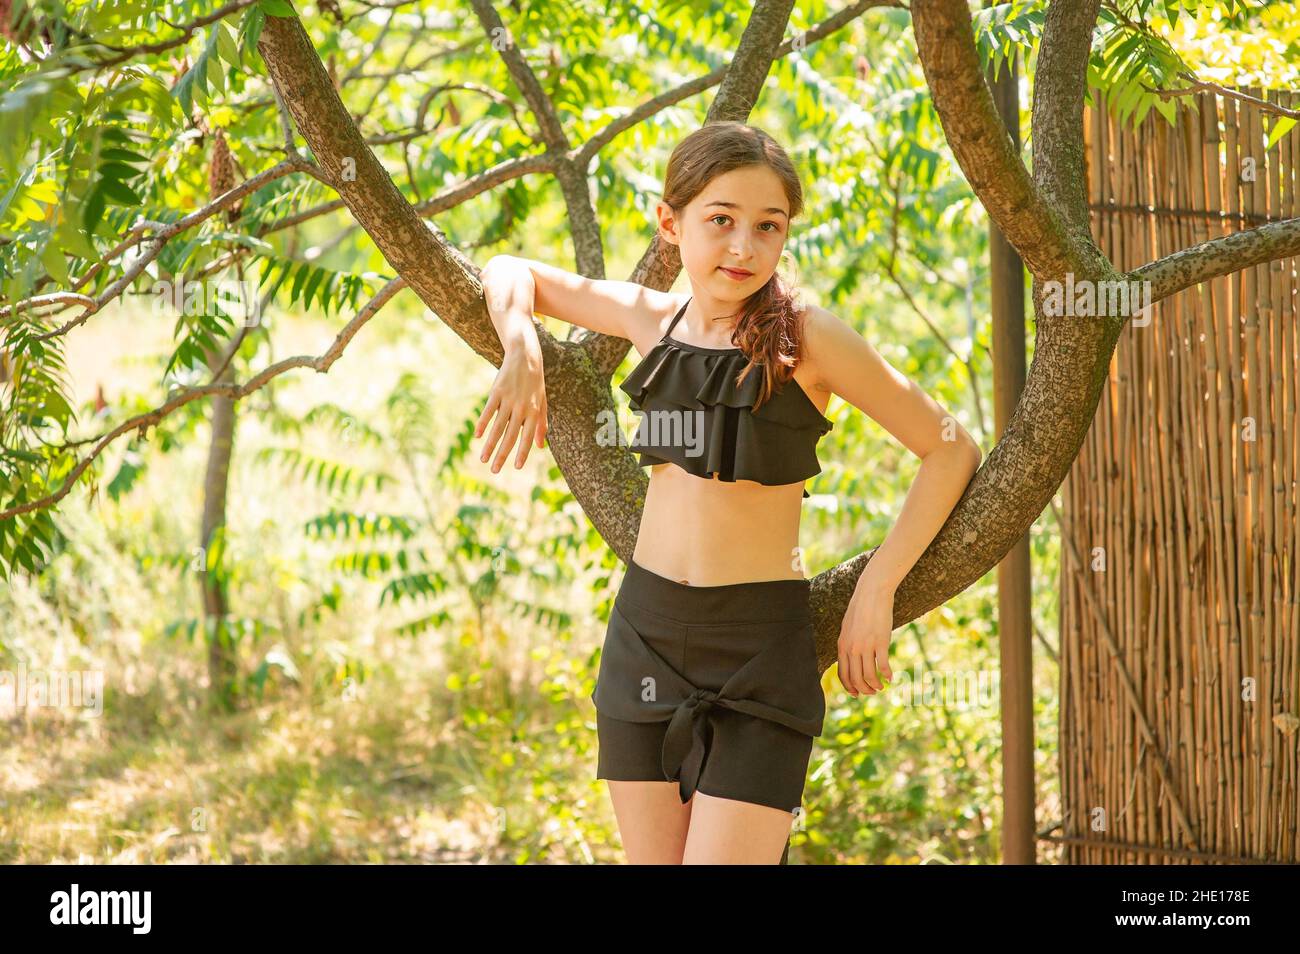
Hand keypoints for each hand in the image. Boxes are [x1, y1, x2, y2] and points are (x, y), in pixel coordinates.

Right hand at [474, 347, 546, 472]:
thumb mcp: (544, 402)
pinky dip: (483, 424)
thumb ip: (542, 424)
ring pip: (498, 427)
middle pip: (510, 436)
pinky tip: (478, 436)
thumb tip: (540, 446)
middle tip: (494, 470)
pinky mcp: (497, 392)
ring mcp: (508, 400)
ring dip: (490, 445)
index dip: (522, 452)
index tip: (516, 467)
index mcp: (535, 412)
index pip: (528, 437)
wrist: (525, 357)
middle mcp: (522, 408)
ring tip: (483, 459)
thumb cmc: (535, 383)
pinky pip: (489, 411)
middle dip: (502, 455)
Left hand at [837, 584, 894, 696]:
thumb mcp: (847, 628)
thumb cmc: (860, 609)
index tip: (856, 693)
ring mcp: (866, 646)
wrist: (871, 593)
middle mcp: (852, 648)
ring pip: (869, 675)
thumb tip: (849, 657)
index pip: (843, 674)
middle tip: (872, 692)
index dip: (850, 687)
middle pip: (856, 678)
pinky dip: (887, 675)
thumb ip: (847, 643)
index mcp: (842, 645)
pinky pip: (883, 665)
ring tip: (881, 687)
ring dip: (876, 685)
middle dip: (864, 690)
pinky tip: (891, 678)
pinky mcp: (880, 642)